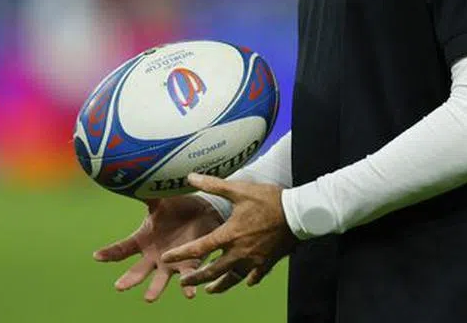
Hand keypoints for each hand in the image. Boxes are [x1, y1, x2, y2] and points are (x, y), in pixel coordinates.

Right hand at [93, 195, 223, 301]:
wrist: (204, 212)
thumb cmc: (178, 207)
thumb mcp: (160, 200)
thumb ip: (146, 193)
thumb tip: (127, 174)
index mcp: (144, 240)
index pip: (123, 248)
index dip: (110, 253)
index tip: (96, 256)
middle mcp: (154, 255)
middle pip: (138, 270)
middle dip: (129, 279)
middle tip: (119, 287)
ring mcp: (171, 262)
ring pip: (161, 279)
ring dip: (155, 289)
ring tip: (149, 298)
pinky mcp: (190, 264)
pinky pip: (188, 276)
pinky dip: (188, 286)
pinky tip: (189, 293)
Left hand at [161, 173, 297, 294]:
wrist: (299, 214)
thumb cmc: (269, 200)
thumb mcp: (240, 189)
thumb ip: (214, 184)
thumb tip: (190, 176)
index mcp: (229, 235)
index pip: (199, 249)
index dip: (181, 254)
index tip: (167, 258)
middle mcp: (239, 253)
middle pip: (212, 272)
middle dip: (196, 278)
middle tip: (184, 281)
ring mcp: (253, 261)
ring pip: (231, 279)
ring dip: (218, 285)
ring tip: (209, 290)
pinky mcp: (267, 264)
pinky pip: (254, 277)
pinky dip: (247, 280)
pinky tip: (245, 281)